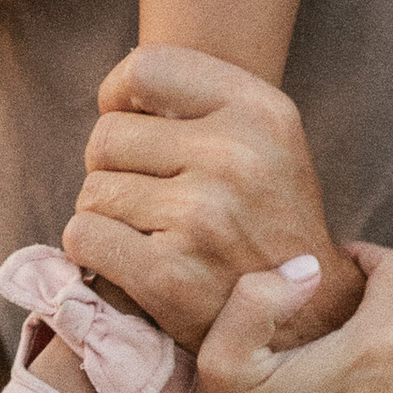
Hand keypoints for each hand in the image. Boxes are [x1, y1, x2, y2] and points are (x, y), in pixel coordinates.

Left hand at [63, 45, 347, 347]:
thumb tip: (115, 89)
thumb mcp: (264, 140)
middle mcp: (235, 157)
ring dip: (107, 214)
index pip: (145, 67)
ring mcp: (201, 217)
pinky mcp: (169, 275)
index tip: (132, 123)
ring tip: (152, 234)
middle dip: (114, 168)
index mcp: (261, 112)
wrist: (309, 325)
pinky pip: (82, 235)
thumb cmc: (267, 220)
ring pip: (92, 190)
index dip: (119, 95)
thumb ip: (199, 102)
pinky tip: (130, 262)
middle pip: (106, 135)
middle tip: (150, 198)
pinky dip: (93, 251)